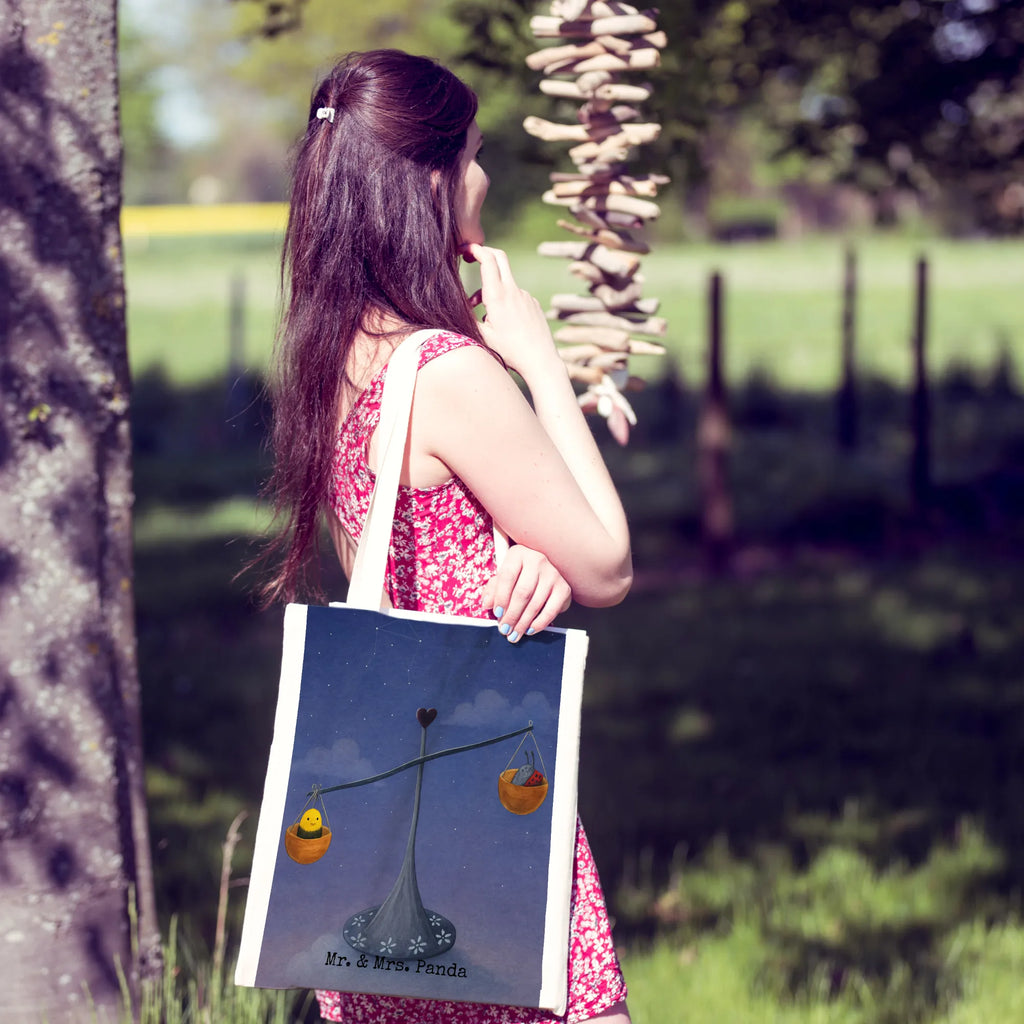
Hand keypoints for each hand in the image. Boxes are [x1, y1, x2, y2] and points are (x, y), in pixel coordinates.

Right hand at [464, 243, 561, 380]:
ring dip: (491, 289)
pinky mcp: (533, 303)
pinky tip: (504, 322)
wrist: (540, 360)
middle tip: (471, 257)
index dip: (475, 249)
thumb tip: (457, 308)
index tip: (465, 249)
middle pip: (499, 257)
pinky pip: (515, 295)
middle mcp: (513, 291)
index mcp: (498, 296)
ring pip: (505, 282)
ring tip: (483, 313)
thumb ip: (468, 318)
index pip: (488, 260)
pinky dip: (504, 301)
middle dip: (484, 253)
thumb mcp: (483, 336)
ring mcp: (526, 296)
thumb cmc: (510, 351)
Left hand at [481, 544, 571, 642]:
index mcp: (518, 554)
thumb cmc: (519, 576)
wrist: (545, 574)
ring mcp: (553, 574)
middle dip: (511, 615)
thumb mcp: (503, 578)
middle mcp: (537, 560)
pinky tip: (530, 630)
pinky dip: (539, 623)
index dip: (500, 597)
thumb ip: (493, 590)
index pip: (507, 576)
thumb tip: (486, 604)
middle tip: (504, 629)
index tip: (497, 613)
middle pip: (522, 592)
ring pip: (535, 603)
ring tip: (514, 634)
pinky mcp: (564, 588)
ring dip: (523, 623)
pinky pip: (551, 610)